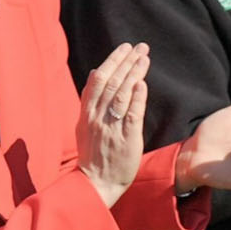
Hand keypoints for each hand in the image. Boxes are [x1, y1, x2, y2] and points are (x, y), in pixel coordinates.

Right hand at [78, 42, 149, 208]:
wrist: (96, 183)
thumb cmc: (94, 154)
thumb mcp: (85, 125)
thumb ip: (90, 100)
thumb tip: (96, 72)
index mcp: (87, 113)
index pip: (98, 81)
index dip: (112, 62)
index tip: (125, 47)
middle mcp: (97, 117)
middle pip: (111, 83)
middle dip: (126, 62)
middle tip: (140, 46)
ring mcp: (111, 127)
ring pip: (121, 94)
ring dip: (134, 73)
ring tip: (145, 57)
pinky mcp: (126, 138)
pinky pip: (131, 115)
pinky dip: (137, 98)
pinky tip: (143, 83)